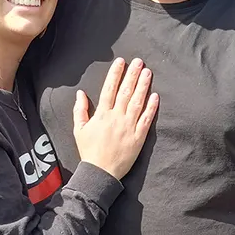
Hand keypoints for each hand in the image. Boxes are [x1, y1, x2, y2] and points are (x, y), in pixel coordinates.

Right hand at [73, 58, 158, 180]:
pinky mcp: (138, 137)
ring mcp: (128, 127)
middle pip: (125, 91)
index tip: (121, 62)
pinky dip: (151, 107)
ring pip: (137, 102)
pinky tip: (155, 96)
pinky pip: (146, 119)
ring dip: (143, 86)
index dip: (116, 73)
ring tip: (147, 73)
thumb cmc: (89, 151)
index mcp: (102, 114)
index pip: (109, 88)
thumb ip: (80, 110)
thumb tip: (81, 93)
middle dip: (132, 74)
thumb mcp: (79, 129)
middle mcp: (116, 117)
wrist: (100, 172)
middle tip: (138, 61)